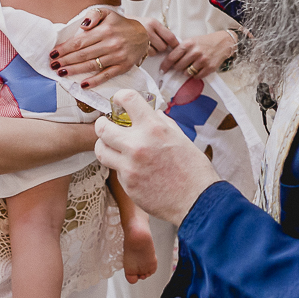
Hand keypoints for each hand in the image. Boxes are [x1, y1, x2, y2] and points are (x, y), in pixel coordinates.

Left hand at [51, 9, 149, 87]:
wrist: (143, 34)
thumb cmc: (120, 24)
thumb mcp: (107, 13)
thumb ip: (93, 15)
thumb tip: (83, 26)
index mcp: (105, 30)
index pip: (80, 42)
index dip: (65, 48)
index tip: (53, 53)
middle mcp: (111, 43)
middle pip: (83, 54)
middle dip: (66, 60)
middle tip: (53, 65)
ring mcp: (117, 56)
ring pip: (92, 65)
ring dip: (75, 70)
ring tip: (61, 73)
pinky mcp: (123, 67)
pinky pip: (107, 75)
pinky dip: (95, 81)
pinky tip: (83, 84)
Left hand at [94, 94, 219, 225]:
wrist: (197, 200)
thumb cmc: (194, 169)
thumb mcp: (181, 138)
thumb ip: (163, 123)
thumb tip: (153, 114)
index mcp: (154, 128)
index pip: (128, 99)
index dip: (120, 96)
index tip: (119, 100)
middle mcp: (138, 145)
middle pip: (102, 127)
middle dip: (102, 124)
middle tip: (105, 125)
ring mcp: (129, 166)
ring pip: (100, 150)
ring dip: (104, 146)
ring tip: (112, 147)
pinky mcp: (127, 184)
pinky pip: (116, 171)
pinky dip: (122, 168)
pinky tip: (135, 170)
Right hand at [134, 17, 179, 55]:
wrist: (116, 24)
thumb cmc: (135, 24)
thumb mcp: (149, 22)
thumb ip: (160, 31)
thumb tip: (174, 42)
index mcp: (153, 23)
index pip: (170, 37)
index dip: (175, 44)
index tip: (176, 47)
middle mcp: (148, 31)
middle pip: (163, 47)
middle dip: (161, 47)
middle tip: (154, 43)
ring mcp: (140, 40)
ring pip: (155, 52)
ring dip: (152, 51)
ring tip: (145, 44)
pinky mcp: (134, 47)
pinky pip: (145, 55)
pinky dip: (144, 53)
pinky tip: (140, 47)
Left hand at [161, 30, 238, 79]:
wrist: (223, 42)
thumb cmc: (206, 41)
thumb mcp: (192, 40)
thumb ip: (181, 49)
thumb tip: (169, 60)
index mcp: (188, 44)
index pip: (172, 57)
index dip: (165, 65)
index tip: (162, 69)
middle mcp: (195, 52)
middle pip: (178, 66)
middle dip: (177, 68)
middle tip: (180, 66)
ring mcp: (202, 60)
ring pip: (187, 72)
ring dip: (187, 71)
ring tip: (191, 66)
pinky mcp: (209, 67)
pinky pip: (197, 76)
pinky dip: (196, 75)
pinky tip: (198, 69)